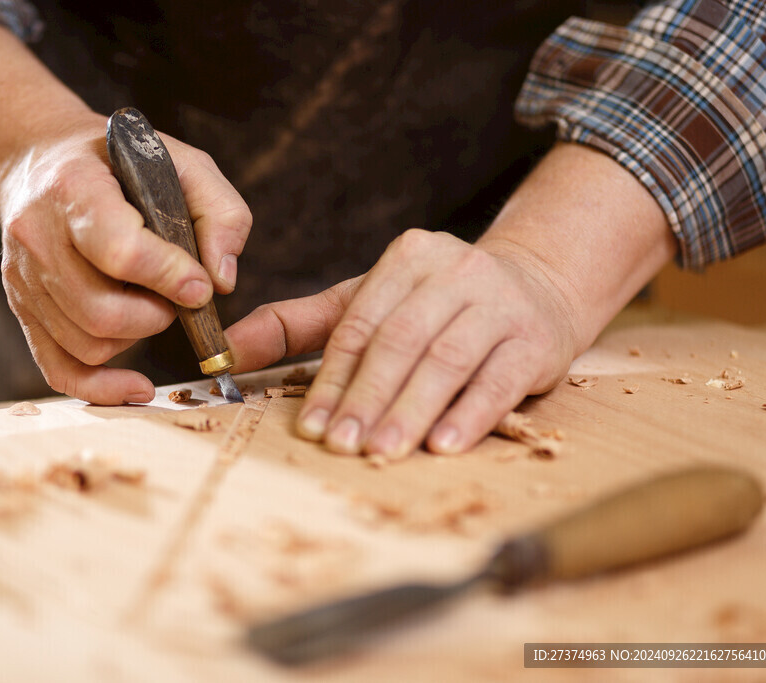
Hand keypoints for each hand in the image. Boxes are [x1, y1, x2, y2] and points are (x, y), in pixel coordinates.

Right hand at [0, 25, 250, 403]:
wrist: (36, 161)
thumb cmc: (118, 162)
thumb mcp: (181, 160)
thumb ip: (219, 212)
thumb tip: (222, 281)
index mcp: (74, 189)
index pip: (120, 251)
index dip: (169, 277)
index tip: (200, 287)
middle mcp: (37, 236)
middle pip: (101, 311)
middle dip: (156, 316)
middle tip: (177, 297)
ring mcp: (24, 279)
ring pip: (87, 344)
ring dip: (136, 339)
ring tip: (150, 305)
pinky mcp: (24, 309)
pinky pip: (58, 369)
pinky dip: (101, 388)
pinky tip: (136, 386)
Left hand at [226, 143, 674, 455]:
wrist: (538, 286)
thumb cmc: (439, 305)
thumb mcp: (371, 301)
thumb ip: (299, 324)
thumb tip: (227, 351)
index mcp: (407, 258)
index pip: (361, 324)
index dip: (333, 377)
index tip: (311, 425)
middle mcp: (455, 271)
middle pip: (400, 340)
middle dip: (367, 397)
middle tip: (342, 444)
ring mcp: (500, 303)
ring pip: (447, 359)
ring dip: (411, 409)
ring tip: (383, 450)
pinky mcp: (535, 339)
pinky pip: (499, 379)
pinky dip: (470, 414)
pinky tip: (444, 445)